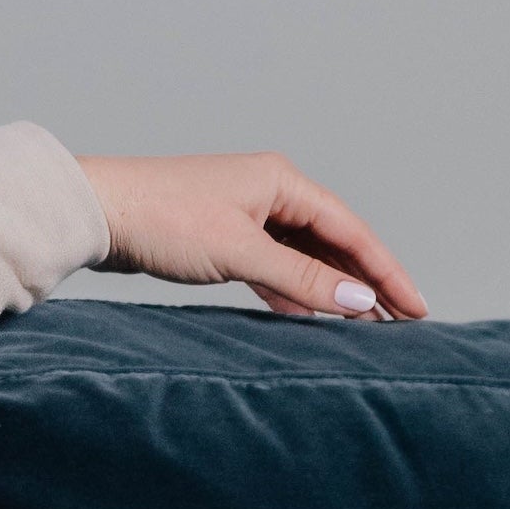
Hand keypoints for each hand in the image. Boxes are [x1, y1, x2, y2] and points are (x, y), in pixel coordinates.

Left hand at [75, 152, 428, 319]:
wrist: (93, 212)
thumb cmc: (161, 219)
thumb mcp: (239, 252)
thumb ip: (301, 278)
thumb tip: (359, 301)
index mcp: (281, 181)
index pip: (351, 230)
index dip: (387, 271)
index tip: (416, 308)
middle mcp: (268, 191)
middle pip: (331, 242)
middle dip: (364, 282)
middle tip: (399, 324)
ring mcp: (242, 213)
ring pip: (300, 255)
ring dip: (328, 289)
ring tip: (362, 327)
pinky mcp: (218, 236)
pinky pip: (268, 265)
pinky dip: (288, 290)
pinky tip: (306, 316)